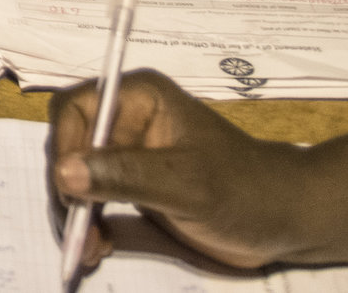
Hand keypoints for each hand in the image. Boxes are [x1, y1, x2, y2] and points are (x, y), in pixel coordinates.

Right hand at [49, 70, 307, 271]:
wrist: (284, 220)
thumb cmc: (243, 191)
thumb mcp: (185, 184)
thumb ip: (126, 174)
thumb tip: (63, 171)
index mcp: (140, 98)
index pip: (76, 109)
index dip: (64, 147)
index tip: (69, 193)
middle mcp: (127, 118)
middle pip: (69, 144)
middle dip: (67, 190)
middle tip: (79, 234)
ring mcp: (128, 153)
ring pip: (75, 176)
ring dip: (75, 213)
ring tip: (89, 249)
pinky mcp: (132, 184)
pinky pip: (92, 199)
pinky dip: (89, 223)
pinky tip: (100, 246)